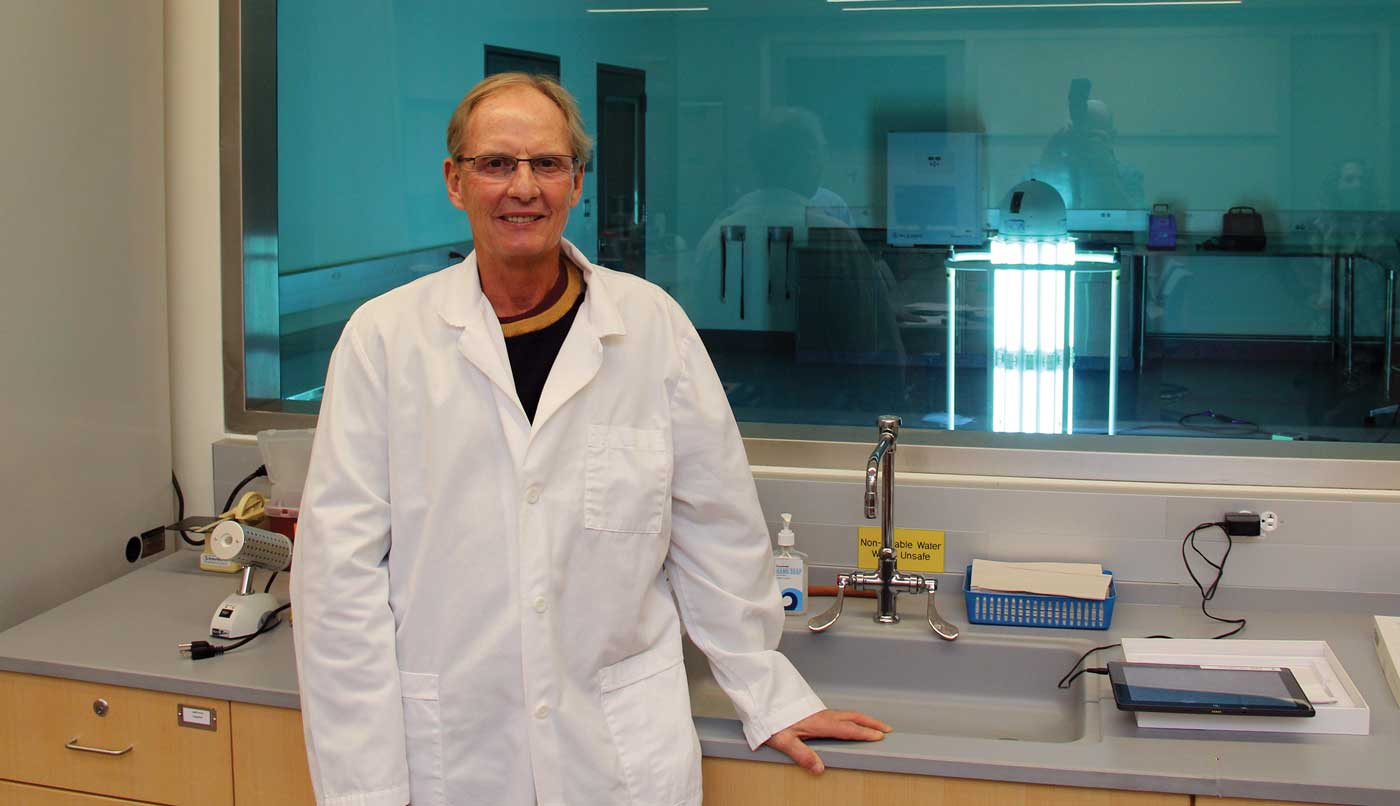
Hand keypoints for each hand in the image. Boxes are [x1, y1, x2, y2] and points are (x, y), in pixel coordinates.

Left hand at [762, 709, 890, 774]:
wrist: (760, 701)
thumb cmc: (771, 721)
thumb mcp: (783, 741)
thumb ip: (802, 755)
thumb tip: (820, 769)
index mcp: (819, 723)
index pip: (847, 729)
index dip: (864, 732)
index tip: (880, 736)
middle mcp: (822, 716)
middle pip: (853, 717)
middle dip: (871, 722)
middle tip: (887, 729)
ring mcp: (819, 712)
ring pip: (846, 714)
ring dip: (862, 719)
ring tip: (874, 726)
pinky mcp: (814, 712)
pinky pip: (839, 714)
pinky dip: (852, 717)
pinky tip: (849, 723)